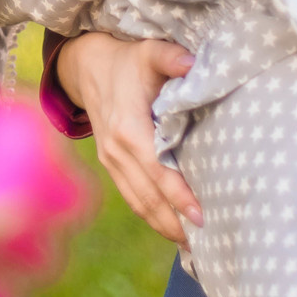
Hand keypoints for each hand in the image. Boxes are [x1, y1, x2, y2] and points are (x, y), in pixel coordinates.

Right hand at [56, 32, 201, 245]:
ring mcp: (111, 160)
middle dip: (176, 221)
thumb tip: (193, 63)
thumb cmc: (127, 60)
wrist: (87, 66)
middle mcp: (115, 150)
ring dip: (165, 225)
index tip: (202, 215)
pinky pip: (132, 197)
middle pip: (147, 196)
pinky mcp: (111, 165)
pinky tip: (174, 229)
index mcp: (127, 126)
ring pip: (138, 202)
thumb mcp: (148, 52)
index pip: (156, 169)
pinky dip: (153, 216)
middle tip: (208, 241)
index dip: (178, 195)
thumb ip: (170, 57)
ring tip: (195, 245)